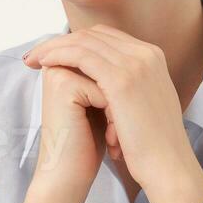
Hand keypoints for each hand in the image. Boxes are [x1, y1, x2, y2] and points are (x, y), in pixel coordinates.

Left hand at [24, 25, 202, 202]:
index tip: (56, 53)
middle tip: (38, 52)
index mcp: (153, 58)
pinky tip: (43, 62)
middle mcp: (147, 54)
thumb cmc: (153, 145)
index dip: (79, 42)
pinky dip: (59, 55)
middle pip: (95, 35)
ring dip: (55, 46)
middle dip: (63, 41)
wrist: (168, 167)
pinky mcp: (122, 79)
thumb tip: (105, 87)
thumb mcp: (144, 105)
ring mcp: (136, 64)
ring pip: (85, 42)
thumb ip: (130, 87)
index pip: (108, 37)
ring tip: (34, 58)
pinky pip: (82, 56)